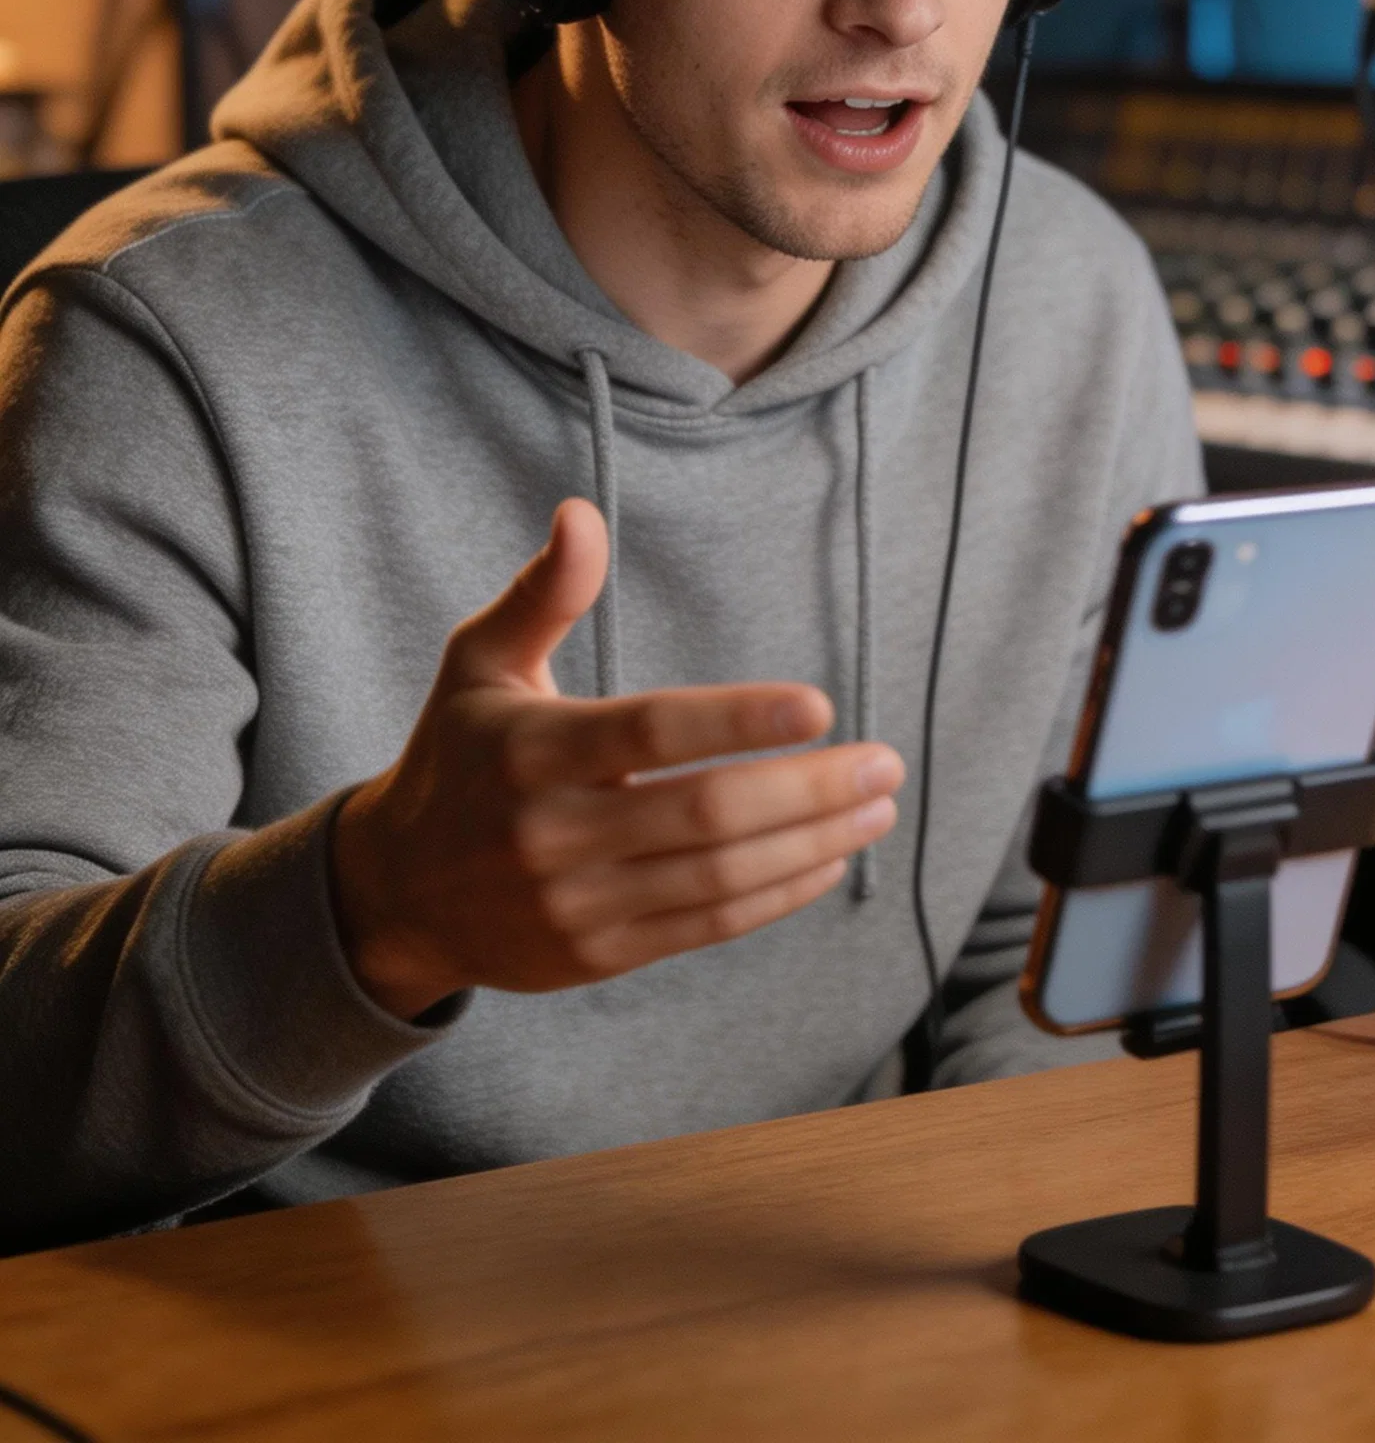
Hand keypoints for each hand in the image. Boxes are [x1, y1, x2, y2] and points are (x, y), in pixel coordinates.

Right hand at [330, 498, 904, 1018]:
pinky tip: (829, 857)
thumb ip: (544, 591)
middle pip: (706, 813)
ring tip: (876, 807)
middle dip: (808, 789)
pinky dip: (777, 894)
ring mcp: (577, 903)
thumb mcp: (480, 660)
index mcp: (532, 750)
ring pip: (719, 877)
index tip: (819, 705)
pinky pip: (706, 926)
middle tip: (886, 763)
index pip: (651, 732)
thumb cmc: (457, 754)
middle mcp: (554, 832)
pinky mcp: (598, 955)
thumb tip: (582, 512)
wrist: (395, 892)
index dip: (739, 720)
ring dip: (812, 842)